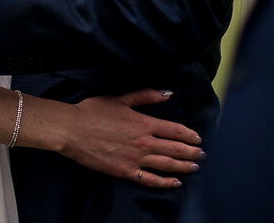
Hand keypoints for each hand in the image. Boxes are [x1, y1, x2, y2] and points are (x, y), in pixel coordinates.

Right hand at [58, 90, 202, 188]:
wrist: (72, 130)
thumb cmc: (93, 112)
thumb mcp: (120, 99)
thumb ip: (146, 96)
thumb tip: (168, 92)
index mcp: (144, 122)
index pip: (175, 130)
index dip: (189, 135)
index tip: (198, 138)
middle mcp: (144, 142)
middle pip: (175, 148)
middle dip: (192, 152)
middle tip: (202, 155)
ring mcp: (135, 158)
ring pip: (167, 164)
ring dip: (183, 166)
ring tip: (195, 167)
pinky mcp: (125, 172)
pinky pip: (150, 179)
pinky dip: (165, 182)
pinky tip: (175, 182)